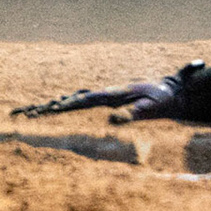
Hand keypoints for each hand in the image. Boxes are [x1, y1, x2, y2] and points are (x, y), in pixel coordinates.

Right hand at [11, 61, 210, 123]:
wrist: (173, 90)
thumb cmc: (163, 99)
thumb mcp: (151, 108)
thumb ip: (134, 113)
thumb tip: (113, 119)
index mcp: (115, 93)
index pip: (87, 99)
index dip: (69, 104)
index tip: (52, 108)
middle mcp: (109, 93)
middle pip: (79, 98)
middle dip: (58, 104)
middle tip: (36, 111)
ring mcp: (110, 96)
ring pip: (81, 99)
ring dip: (62, 103)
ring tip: (41, 109)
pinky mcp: (112, 100)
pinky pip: (89, 101)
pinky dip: (73, 103)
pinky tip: (62, 106)